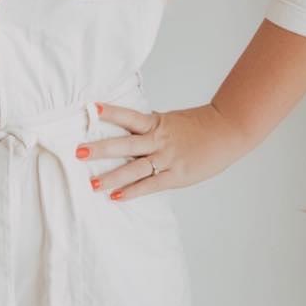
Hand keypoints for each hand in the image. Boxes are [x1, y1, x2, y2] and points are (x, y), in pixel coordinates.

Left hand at [75, 101, 251, 200]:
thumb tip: (127, 126)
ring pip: (134, 169)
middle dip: (101, 149)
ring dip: (111, 176)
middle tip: (79, 152)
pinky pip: (150, 185)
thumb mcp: (169, 120)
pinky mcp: (176, 176)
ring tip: (92, 184)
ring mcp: (167, 159)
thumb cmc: (198, 126)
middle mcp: (158, 140)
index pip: (129, 116)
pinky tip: (116, 196)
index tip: (91, 109)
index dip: (111, 112)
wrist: (226, 132)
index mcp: (156, 123)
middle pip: (125, 145)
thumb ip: (149, 125)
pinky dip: (132, 191)